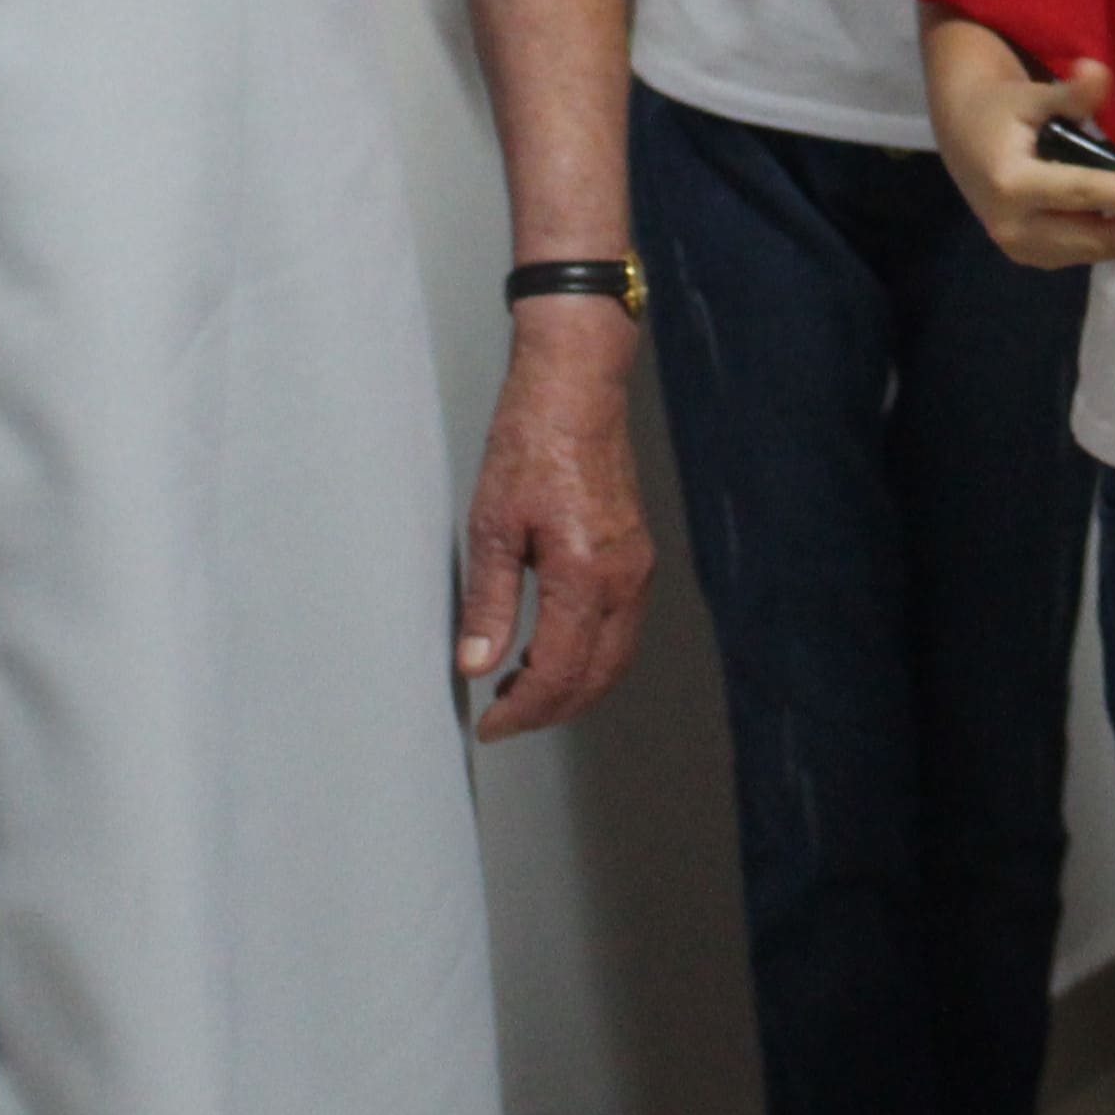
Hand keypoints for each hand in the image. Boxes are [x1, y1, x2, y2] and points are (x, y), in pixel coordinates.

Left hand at [460, 298, 651, 738]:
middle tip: (503, 719)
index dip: (523, 712)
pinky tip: (553, 650)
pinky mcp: (636, 554)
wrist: (575, 388)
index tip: (490, 726)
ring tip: (522, 692)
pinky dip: (591, 655)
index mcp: (585, 574)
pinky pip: (622, 627)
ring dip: (574, 687)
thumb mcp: (491, 526)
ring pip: (616, 657)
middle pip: (598, 677)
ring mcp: (637, 567)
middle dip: (551, 710)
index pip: (560, 673)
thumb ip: (488, 604)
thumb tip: (477, 666)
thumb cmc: (530, 443)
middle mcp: (623, 578)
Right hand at [931, 43, 1114, 268]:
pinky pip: (1077, 253)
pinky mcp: (1026, 255)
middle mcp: (1012, 226)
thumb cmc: (1001, 109)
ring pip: (1088, 251)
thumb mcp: (1033, 95)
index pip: (1085, 193)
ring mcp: (1017, 247)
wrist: (962, 134)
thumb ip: (1070, 94)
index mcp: (1011, 184)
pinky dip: (1110, 240)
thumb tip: (1099, 71)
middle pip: (1092, 237)